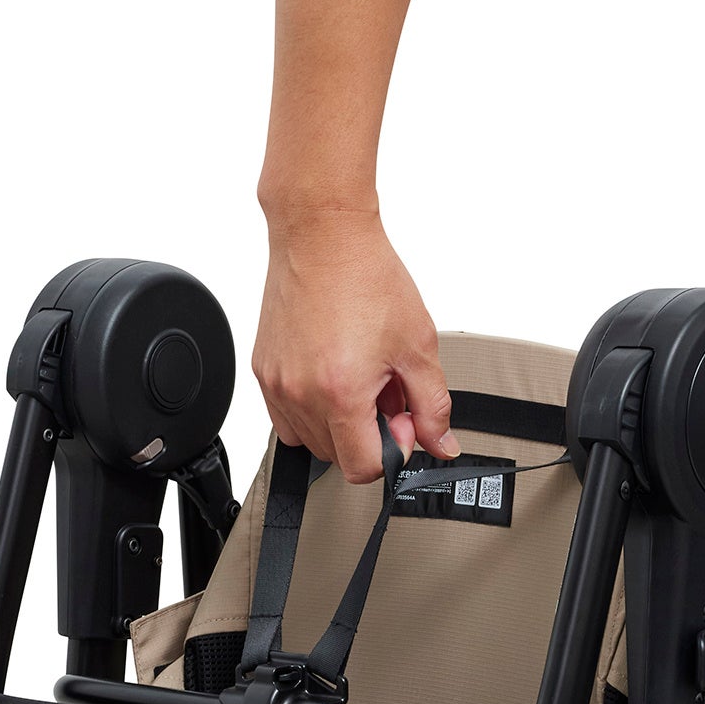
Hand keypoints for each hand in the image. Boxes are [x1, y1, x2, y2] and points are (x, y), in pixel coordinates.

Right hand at [252, 208, 458, 483]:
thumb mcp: (418, 346)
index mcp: (341, 393)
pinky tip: (330, 376)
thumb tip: (441, 445)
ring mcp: (277, 384)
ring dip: (338, 424)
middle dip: (366, 435)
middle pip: (337, 457)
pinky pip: (285, 418)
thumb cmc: (367, 278)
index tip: (401, 421)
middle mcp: (301, 394)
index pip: (363, 469)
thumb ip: (434, 406)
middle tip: (382, 392)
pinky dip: (311, 410)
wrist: (324, 234)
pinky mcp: (263, 371)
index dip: (391, 451)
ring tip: (356, 379)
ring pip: (310, 441)